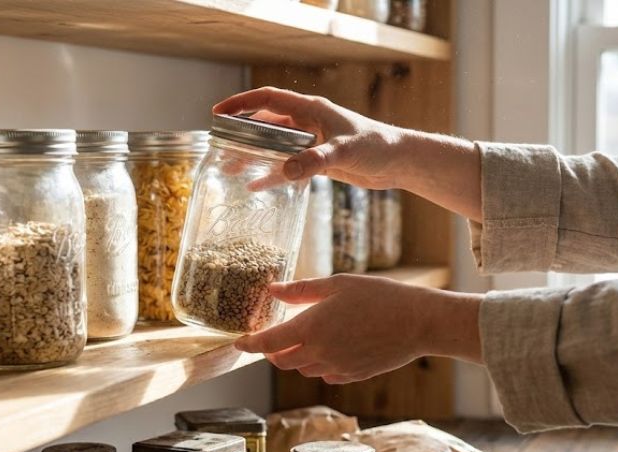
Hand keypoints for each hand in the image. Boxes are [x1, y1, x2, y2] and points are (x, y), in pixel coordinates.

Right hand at [213, 87, 483, 221]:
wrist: (399, 162)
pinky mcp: (318, 159)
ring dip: (253, 154)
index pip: (267, 99)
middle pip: (266, 122)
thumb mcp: (345, 152)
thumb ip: (315, 160)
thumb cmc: (377, 147)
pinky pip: (287, 163)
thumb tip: (284, 170)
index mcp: (310, 109)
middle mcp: (308, 121)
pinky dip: (271, 172)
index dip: (241, 103)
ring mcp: (312, 140)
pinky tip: (256, 185)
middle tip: (218, 146)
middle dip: (241, 133)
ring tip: (230, 167)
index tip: (218, 113)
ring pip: (274, 144)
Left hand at [234, 274, 483, 383]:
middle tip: (274, 337)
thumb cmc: (379, 296)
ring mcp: (336, 368)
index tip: (239, 343)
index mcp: (311, 328)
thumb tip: (272, 290)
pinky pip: (326, 374)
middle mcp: (319, 353)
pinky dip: (319, 364)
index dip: (250, 344)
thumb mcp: (337, 284)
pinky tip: (331, 347)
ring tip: (307, 337)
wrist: (418, 322)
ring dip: (297, 357)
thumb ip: (300, 291)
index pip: (268, 343)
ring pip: (303, 369)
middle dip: (272, 352)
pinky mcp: (352, 375)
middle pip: (282, 362)